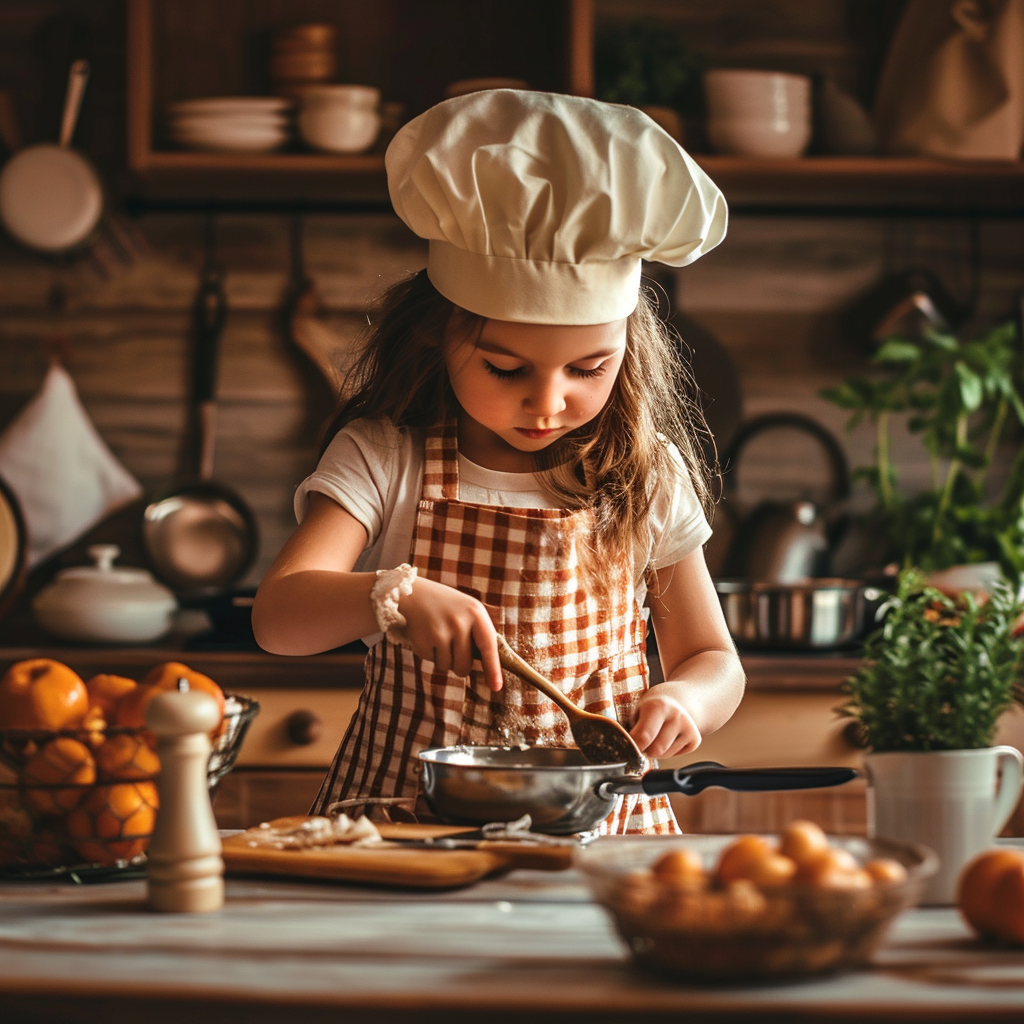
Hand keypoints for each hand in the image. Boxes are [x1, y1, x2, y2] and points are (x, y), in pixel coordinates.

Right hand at [398, 577, 502, 691]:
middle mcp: (459, 622)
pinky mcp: (423, 641)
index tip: (496, 687)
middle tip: (454, 648)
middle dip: (460, 665)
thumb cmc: (448, 607)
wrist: (414, 594)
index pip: (488, 646)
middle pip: (465, 665)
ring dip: (444, 659)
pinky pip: (432, 662)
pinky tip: (428, 636)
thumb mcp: (468, 611)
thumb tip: (490, 667)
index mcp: (475, 612)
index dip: (493, 669)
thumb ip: (479, 634)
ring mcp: (440, 632)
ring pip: (448, 666)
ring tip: (439, 636)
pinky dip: (431, 654)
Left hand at [630, 689, 701, 757]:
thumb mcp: (638, 711)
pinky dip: (669, 751)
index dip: (633, 746)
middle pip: (656, 749)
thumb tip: (629, 750)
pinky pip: (676, 755)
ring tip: (657, 736)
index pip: (643, 737)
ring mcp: (689, 727)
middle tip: (643, 741)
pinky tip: (669, 738)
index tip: (629, 745)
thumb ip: (633, 729)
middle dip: (646, 750)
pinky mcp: (696, 739)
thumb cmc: (651, 708)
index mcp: (658, 706)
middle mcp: (676, 715)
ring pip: (665, 754)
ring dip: (657, 751)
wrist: (676, 700)